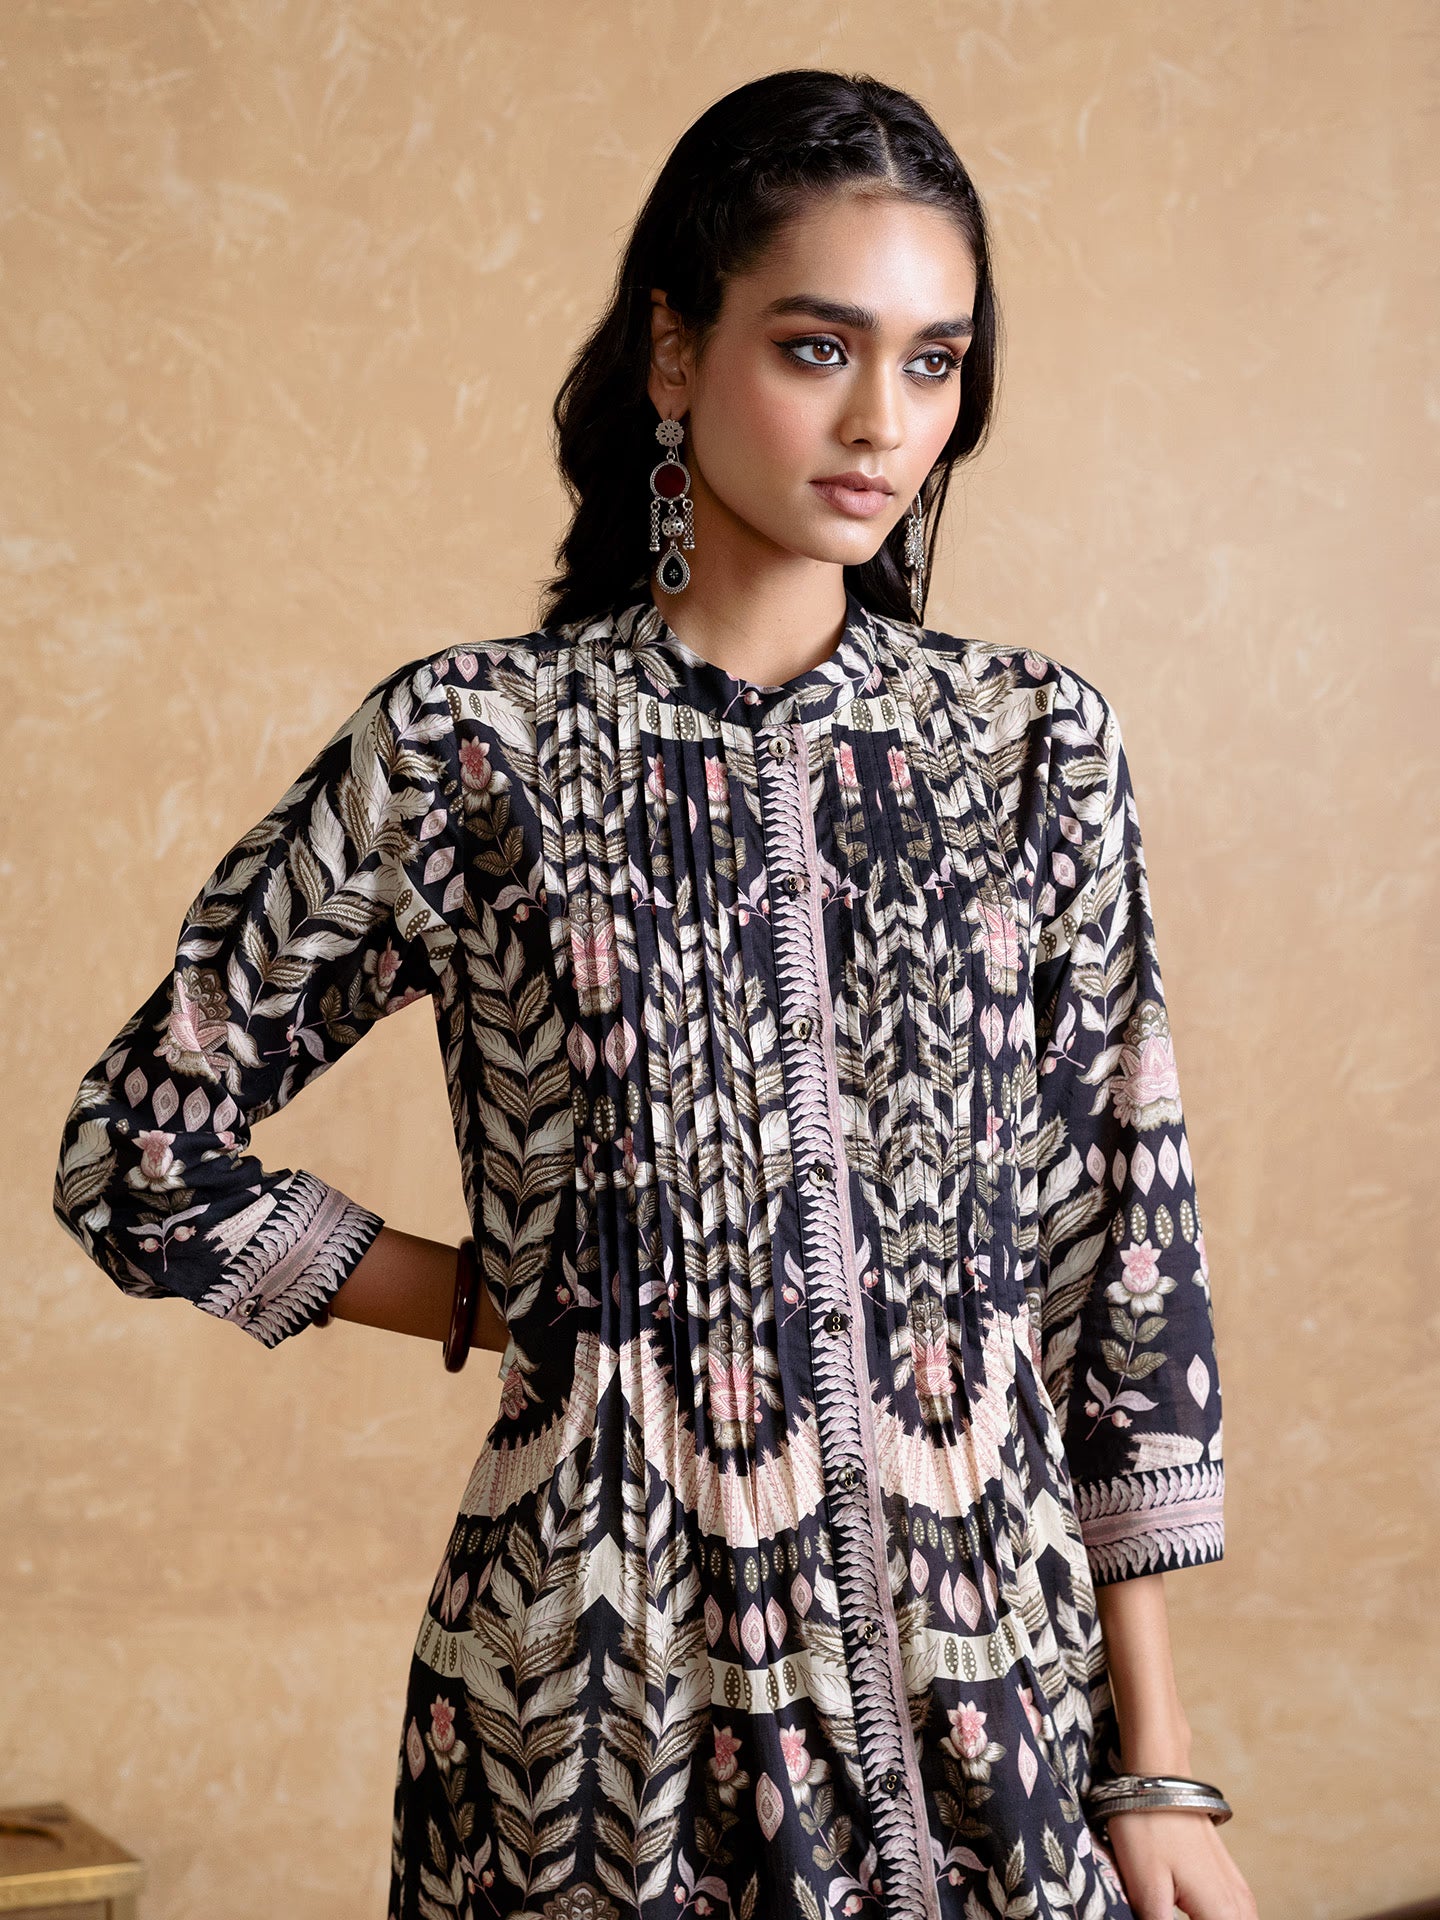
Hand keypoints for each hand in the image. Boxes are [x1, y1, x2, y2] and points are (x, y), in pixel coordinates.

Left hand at [1104, 1809, 1258, 1919]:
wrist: (1158, 1775)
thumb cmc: (1148, 1826)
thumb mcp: (1146, 1888)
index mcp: (1224, 1915)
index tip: (1162, 1918)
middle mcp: (1241, 1907)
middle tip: (1164, 1912)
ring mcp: (1238, 1892)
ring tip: (1171, 1910)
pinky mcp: (1228, 1881)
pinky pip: (1231, 1919)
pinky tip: (1185, 1913)